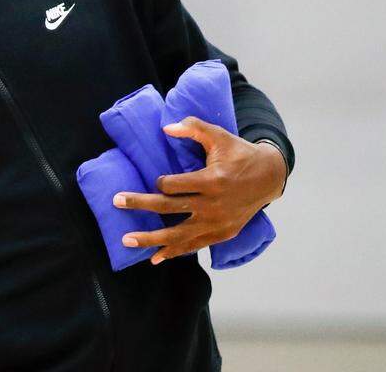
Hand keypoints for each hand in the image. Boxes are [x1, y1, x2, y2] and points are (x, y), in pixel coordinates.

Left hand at [111, 116, 286, 264]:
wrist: (270, 177)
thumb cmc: (240, 153)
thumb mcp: (219, 135)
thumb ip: (193, 127)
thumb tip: (166, 127)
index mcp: (212, 181)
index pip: (174, 186)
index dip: (160, 182)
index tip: (158, 181)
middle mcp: (213, 205)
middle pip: (169, 208)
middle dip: (140, 205)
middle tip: (116, 201)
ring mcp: (218, 223)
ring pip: (178, 234)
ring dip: (151, 239)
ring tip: (127, 240)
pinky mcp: (222, 234)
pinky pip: (194, 245)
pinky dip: (175, 252)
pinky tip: (155, 258)